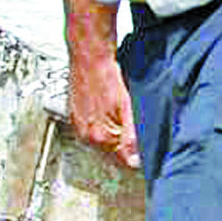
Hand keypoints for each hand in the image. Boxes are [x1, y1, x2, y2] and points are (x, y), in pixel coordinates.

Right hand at [67, 41, 139, 171]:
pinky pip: (93, 132)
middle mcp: (86, 136)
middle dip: (126, 149)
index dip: (138, 158)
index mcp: (100, 138)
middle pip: (113, 155)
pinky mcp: (75, 118)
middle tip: (137, 134)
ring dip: (115, 139)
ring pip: (103, 144)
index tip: (146, 153)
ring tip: (123, 121)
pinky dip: (104, 129)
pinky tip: (111, 116)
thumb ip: (132, 137)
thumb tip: (136, 161)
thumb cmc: (107, 78)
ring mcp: (79, 128)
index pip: (123, 162)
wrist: (89, 58)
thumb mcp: (127, 108)